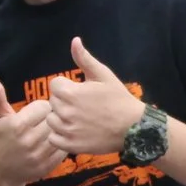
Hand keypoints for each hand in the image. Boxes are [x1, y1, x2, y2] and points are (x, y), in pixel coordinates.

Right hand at [0, 78, 62, 185]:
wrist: (1, 172)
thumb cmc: (0, 139)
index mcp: (18, 125)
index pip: (44, 105)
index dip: (40, 107)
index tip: (35, 112)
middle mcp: (29, 140)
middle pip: (54, 118)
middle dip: (50, 118)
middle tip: (43, 121)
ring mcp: (39, 154)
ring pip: (60, 132)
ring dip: (56, 131)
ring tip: (47, 131)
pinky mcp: (48, 165)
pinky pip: (64, 148)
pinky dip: (61, 144)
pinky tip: (51, 143)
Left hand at [42, 39, 145, 156]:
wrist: (133, 127)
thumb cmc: (118, 98)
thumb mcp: (103, 75)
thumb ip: (84, 59)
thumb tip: (74, 40)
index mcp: (70, 92)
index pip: (54, 85)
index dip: (66, 86)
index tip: (79, 91)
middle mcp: (65, 111)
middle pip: (52, 102)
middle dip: (64, 101)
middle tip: (82, 105)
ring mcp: (67, 130)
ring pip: (51, 120)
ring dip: (60, 118)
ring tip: (78, 118)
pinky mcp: (71, 145)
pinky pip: (53, 139)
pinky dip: (60, 136)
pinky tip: (74, 131)